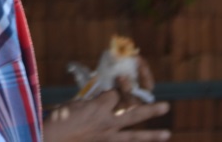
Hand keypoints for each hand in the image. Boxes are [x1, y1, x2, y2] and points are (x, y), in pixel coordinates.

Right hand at [43, 91, 170, 141]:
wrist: (54, 139)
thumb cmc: (59, 120)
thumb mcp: (74, 104)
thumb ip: (92, 102)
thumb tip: (105, 99)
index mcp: (98, 109)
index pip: (115, 95)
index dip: (117, 89)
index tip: (115, 85)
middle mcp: (107, 123)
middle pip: (134, 114)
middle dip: (150, 110)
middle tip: (166, 107)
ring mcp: (107, 136)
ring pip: (134, 135)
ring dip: (151, 135)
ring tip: (167, 134)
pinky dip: (132, 141)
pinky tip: (145, 141)